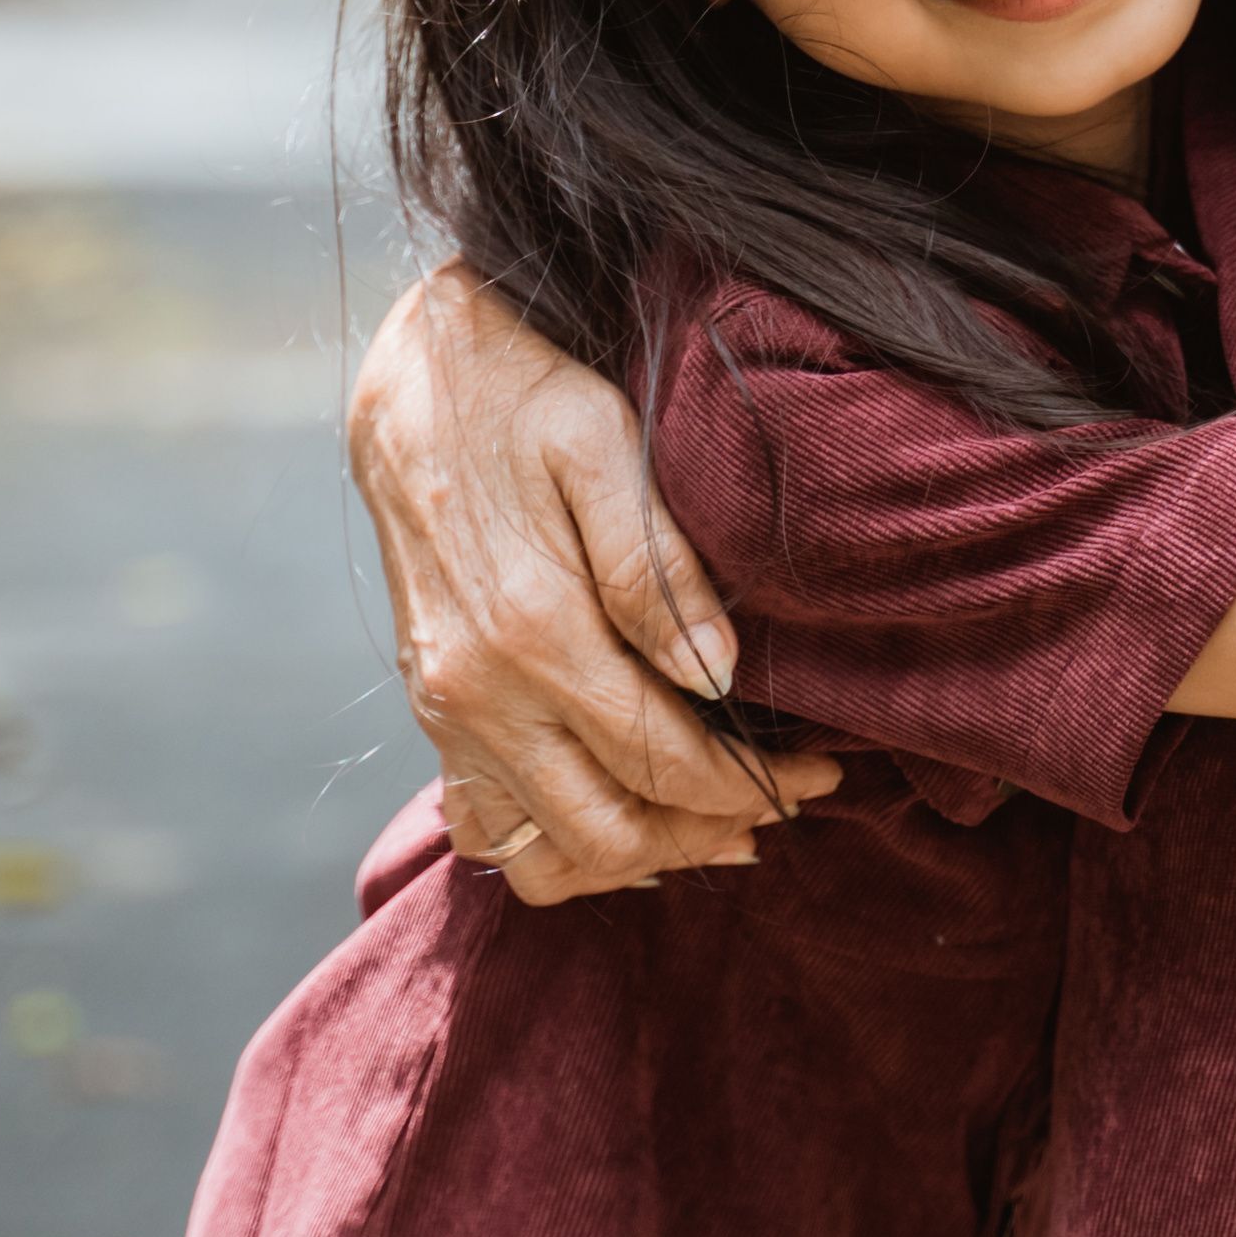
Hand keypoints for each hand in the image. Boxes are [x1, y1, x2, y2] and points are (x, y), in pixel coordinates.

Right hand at [347, 260, 836, 900]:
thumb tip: (717, 673)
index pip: (664, 760)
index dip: (752, 784)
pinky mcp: (432, 709)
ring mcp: (447, 712)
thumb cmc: (526, 396)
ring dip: (635, 856)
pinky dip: (555, 849)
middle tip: (786, 799)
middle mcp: (480, 693)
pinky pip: (486, 829)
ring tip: (714, 826)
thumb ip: (655, 568)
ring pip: (545, 852)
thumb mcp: (602, 442)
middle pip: (610, 830)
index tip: (820, 771)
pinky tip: (621, 821)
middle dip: (708, 831)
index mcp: (535, 631)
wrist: (415, 380)